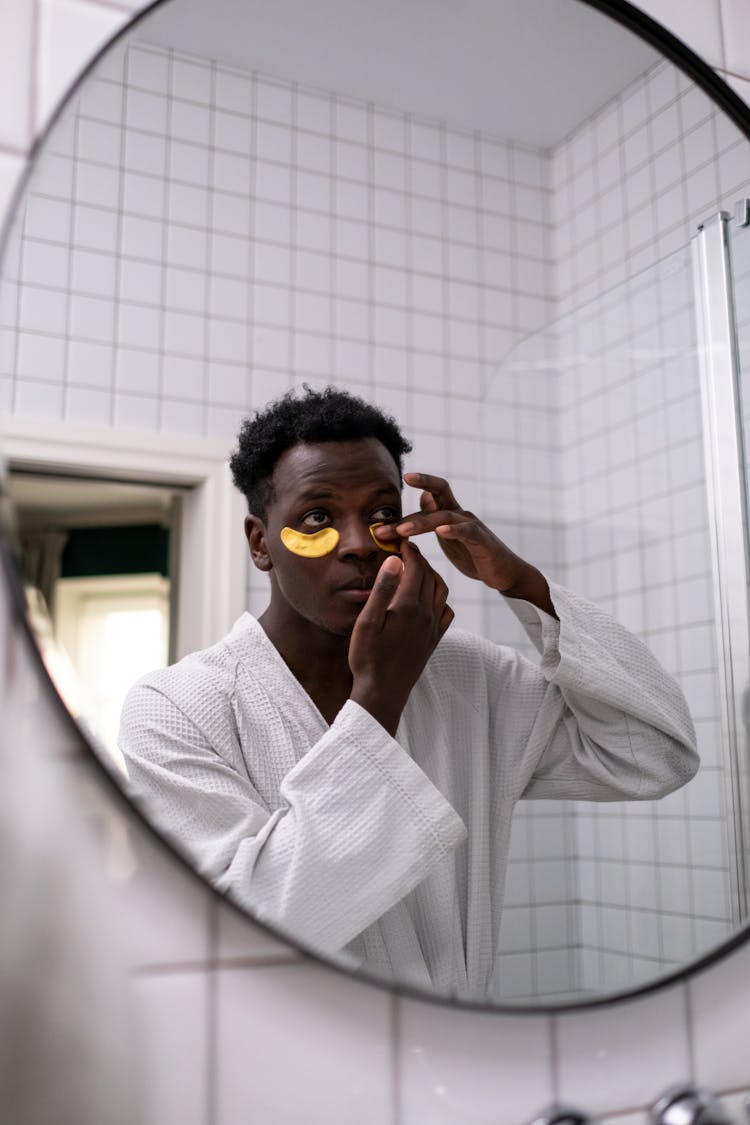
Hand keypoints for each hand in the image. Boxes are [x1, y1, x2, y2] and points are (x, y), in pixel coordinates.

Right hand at [348, 542, 453, 734]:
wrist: (383, 693)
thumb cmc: (368, 658)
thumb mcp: (367, 622)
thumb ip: (382, 589)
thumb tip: (394, 560)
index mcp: (409, 606)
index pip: (415, 567)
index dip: (408, 550)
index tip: (400, 540)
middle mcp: (426, 614)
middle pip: (430, 576)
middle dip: (419, 559)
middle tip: (406, 550)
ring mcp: (433, 628)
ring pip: (441, 590)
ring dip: (431, 575)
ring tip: (416, 569)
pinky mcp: (434, 640)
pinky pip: (445, 610)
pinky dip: (439, 597)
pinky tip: (427, 598)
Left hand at [374, 472, 556, 615]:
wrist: (504, 573)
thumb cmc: (473, 555)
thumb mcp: (449, 535)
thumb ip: (434, 518)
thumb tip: (423, 497)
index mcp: (450, 512)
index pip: (433, 491)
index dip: (421, 481)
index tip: (403, 477)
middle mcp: (461, 513)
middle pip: (440, 491)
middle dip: (420, 486)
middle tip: (393, 500)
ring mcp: (472, 525)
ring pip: (444, 516)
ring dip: (421, 523)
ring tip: (401, 531)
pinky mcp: (482, 541)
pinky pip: (467, 531)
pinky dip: (453, 530)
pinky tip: (441, 532)